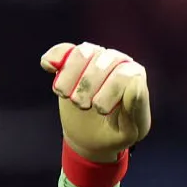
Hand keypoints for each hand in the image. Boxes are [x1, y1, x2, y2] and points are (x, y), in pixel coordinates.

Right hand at [41, 42, 151, 162]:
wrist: (91, 137)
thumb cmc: (115, 133)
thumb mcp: (130, 131)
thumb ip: (136, 108)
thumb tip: (135, 81)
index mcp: (135, 77)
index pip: (124, 73)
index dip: (109, 90)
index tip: (100, 110)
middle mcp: (117, 62)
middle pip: (101, 60)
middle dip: (87, 85)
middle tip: (81, 106)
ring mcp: (94, 59)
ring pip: (82, 53)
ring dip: (69, 75)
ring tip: (66, 95)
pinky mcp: (73, 61)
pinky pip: (63, 50)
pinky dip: (54, 58)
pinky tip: (49, 68)